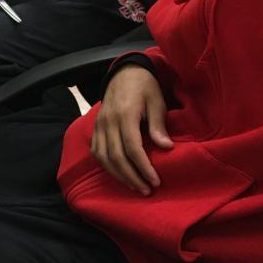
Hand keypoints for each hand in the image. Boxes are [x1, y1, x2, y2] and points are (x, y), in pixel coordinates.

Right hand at [91, 66, 172, 194]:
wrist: (125, 72)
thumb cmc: (145, 87)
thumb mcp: (157, 101)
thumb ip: (158, 124)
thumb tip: (166, 147)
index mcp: (125, 114)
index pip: (132, 148)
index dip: (143, 167)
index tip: (155, 181)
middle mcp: (108, 121)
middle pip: (116, 157)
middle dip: (132, 177)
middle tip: (146, 190)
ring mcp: (99, 125)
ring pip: (104, 157)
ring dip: (118, 175)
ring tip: (135, 186)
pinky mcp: (96, 127)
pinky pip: (96, 151)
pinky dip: (106, 166)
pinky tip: (119, 174)